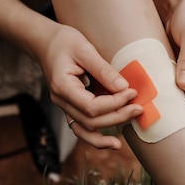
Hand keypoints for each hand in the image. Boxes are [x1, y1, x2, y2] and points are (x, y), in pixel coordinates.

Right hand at [36, 23, 142, 148]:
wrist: (45, 43)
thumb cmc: (64, 42)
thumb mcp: (84, 49)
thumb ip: (103, 69)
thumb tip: (123, 86)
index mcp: (62, 87)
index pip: (91, 106)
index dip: (114, 103)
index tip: (131, 92)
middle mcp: (61, 101)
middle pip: (91, 121)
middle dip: (117, 116)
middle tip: (139, 107)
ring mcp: (65, 106)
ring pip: (85, 130)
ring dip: (108, 131)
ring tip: (126, 133)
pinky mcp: (71, 107)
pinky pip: (82, 128)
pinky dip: (96, 137)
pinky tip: (113, 143)